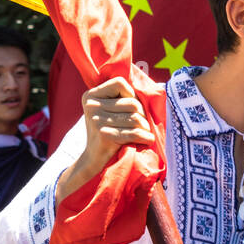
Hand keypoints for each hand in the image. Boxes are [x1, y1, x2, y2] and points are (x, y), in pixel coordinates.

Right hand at [58, 78, 154, 201]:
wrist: (93, 160)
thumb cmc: (107, 133)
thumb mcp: (107, 111)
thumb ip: (120, 98)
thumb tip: (152, 88)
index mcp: (91, 95)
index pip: (120, 83)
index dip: (132, 94)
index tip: (132, 108)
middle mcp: (92, 105)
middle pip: (132, 103)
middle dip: (142, 115)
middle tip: (142, 125)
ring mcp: (96, 120)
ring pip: (136, 118)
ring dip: (145, 127)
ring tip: (144, 133)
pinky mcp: (104, 135)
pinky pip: (134, 133)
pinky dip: (145, 137)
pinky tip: (147, 140)